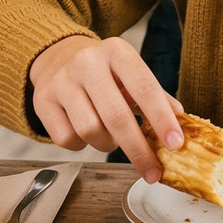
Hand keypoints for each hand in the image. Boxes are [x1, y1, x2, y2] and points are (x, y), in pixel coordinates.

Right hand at [29, 35, 185, 180]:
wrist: (57, 57)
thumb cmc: (104, 72)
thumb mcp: (131, 73)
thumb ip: (157, 97)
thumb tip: (181, 125)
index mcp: (117, 52)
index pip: (144, 88)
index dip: (162, 119)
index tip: (176, 144)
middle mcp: (87, 62)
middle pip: (116, 116)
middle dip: (139, 150)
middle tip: (153, 171)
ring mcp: (62, 81)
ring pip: (90, 130)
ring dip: (107, 144)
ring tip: (111, 137)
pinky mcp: (42, 100)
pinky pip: (67, 138)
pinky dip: (82, 145)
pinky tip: (85, 131)